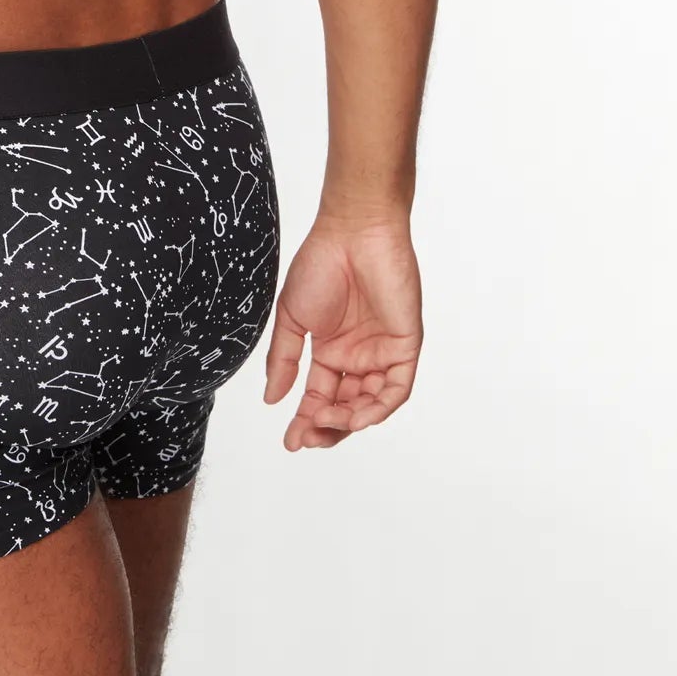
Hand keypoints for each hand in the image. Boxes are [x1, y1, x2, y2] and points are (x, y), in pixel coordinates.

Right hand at [263, 211, 421, 448]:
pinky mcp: (405, 345)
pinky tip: (358, 416)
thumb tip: (271, 399)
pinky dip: (379, 407)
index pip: (319, 396)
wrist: (351, 233)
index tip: (289, 442)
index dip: (306, 421)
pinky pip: (396, 388)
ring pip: (371, 404)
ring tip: (327, 422)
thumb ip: (284, 360)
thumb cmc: (319, 265)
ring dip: (350, 420)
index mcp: (330, 350)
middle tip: (308, 437)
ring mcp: (381, 352)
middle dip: (328, 427)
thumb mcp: (292, 318)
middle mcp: (357, 356)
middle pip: (346, 407)